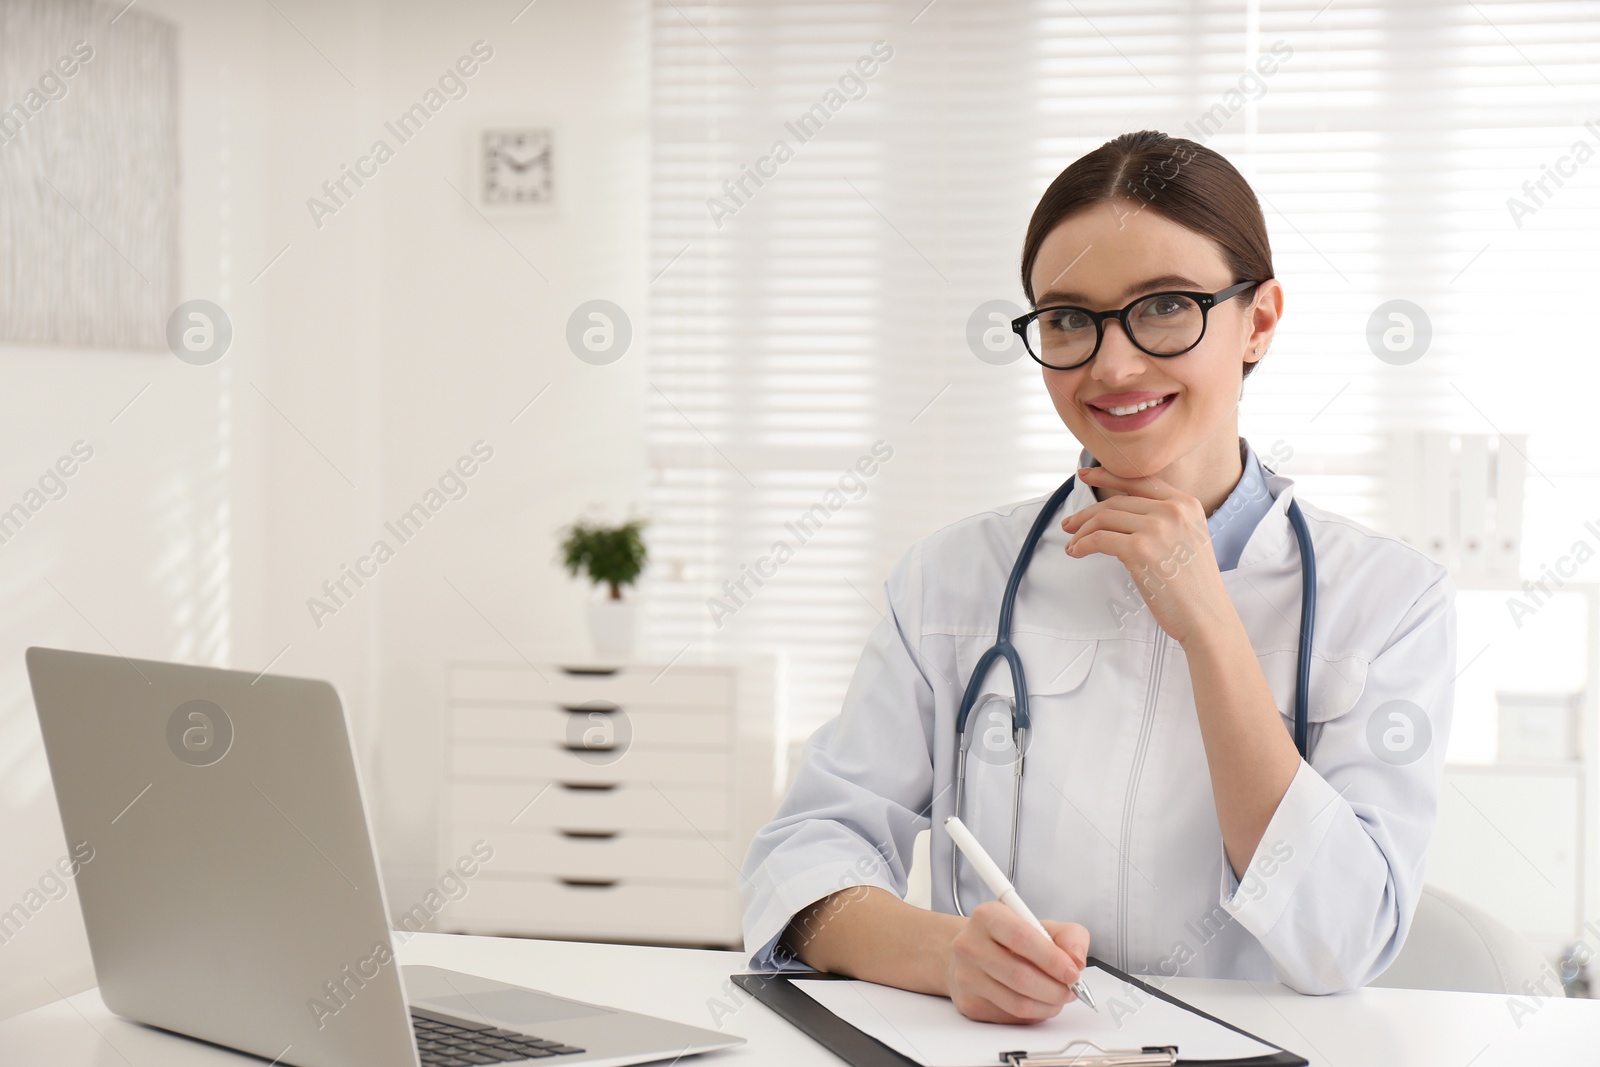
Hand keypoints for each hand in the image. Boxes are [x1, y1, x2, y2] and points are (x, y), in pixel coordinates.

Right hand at [945, 902, 1089, 1023]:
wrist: (972, 953)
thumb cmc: (1009, 939)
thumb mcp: (1041, 925)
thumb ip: (1069, 935)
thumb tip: (1077, 960)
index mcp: (988, 916)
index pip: (1022, 938)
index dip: (1053, 959)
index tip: (1073, 972)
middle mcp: (970, 945)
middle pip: (1020, 976)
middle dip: (1055, 989)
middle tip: (1070, 990)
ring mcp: (966, 976)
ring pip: (1017, 1003)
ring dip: (1048, 1006)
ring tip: (1058, 998)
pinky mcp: (969, 1003)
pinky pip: (1011, 1017)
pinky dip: (1034, 1014)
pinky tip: (1038, 1002)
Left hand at [1061, 466, 1230, 646]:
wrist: (1206, 617)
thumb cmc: (1193, 587)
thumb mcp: (1188, 539)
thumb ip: (1163, 521)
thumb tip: (1120, 515)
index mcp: (1186, 504)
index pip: (1139, 480)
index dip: (1107, 475)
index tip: (1086, 475)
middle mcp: (1174, 511)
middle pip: (1116, 501)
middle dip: (1087, 513)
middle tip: (1070, 524)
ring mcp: (1158, 528)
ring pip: (1104, 518)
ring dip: (1082, 532)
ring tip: (1072, 544)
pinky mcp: (1141, 550)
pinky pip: (1099, 539)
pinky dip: (1082, 545)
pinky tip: (1076, 553)